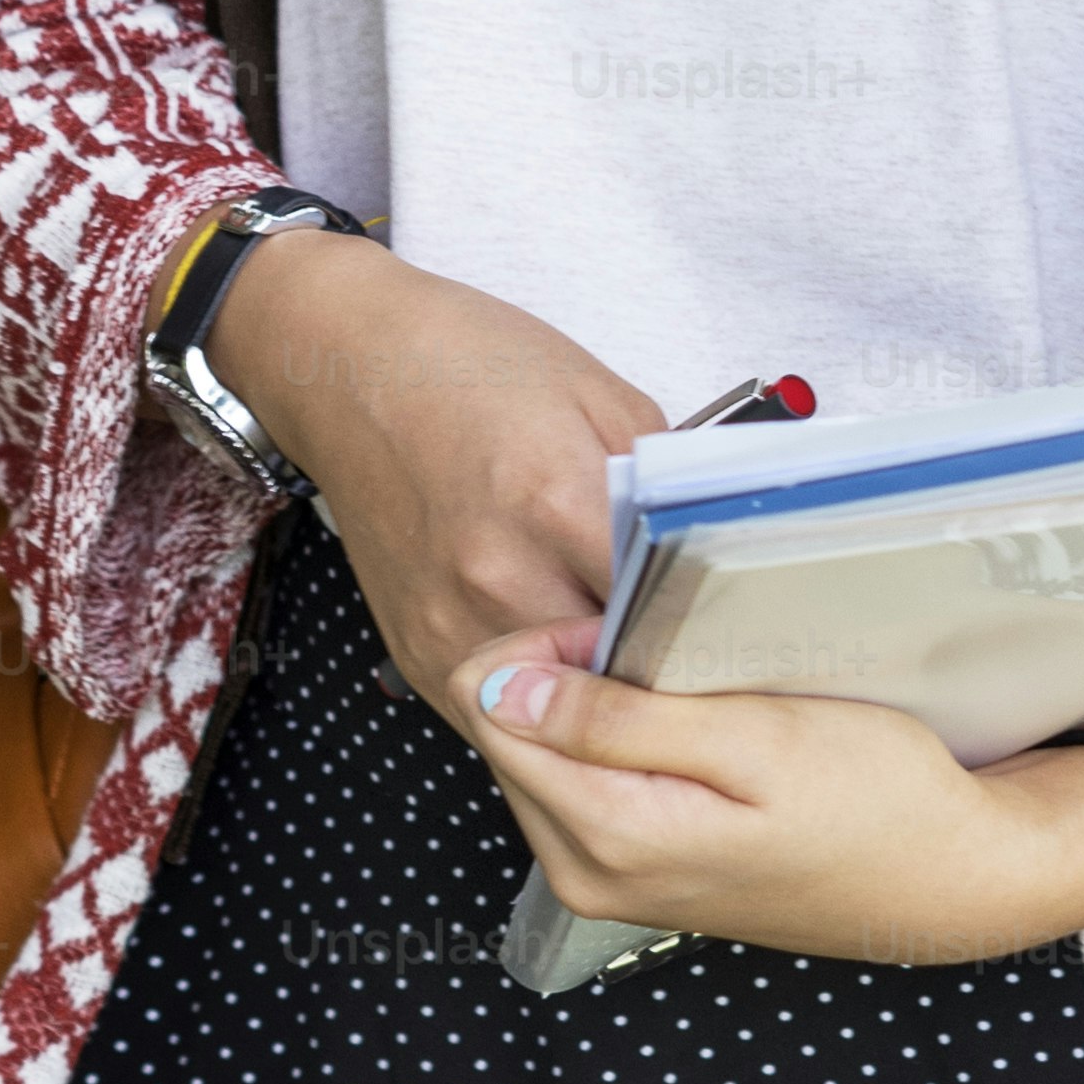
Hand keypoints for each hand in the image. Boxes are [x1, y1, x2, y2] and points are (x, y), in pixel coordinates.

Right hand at [202, 231, 661, 728]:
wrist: (351, 371)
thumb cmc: (471, 367)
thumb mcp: (599, 394)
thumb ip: (661, 482)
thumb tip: (710, 552)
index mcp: (555, 502)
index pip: (667, 609)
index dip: (709, 621)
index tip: (733, 623)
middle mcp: (498, 577)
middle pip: (620, 672)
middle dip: (663, 666)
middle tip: (694, 650)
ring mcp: (453, 626)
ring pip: (564, 710)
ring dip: (605, 690)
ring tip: (630, 656)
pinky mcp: (422, 657)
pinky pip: (509, 716)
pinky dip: (547, 698)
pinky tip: (566, 653)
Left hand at [460, 633, 1083, 968]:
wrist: (947, 877)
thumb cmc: (873, 802)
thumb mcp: (753, 740)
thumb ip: (620, 721)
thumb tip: (499, 690)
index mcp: (605, 841)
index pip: (493, 711)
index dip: (547, 644)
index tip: (624, 623)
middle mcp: (588, 877)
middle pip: (510, 738)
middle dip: (564, 677)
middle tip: (665, 654)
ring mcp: (613, 886)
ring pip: (547, 760)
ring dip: (594, 709)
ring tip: (689, 690)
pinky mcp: (643, 877)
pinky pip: (588, 788)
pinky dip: (620, 744)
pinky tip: (693, 728)